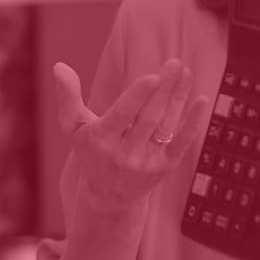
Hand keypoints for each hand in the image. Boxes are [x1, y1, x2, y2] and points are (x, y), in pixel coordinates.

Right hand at [53, 58, 211, 210]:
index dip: (137, 98)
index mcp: (101, 140)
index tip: (152, 77)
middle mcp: (124, 153)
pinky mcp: (164, 167)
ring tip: (184, 72)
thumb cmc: (90, 151)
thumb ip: (67, 97)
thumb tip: (59, 66)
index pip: (122, 117)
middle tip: (175, 64)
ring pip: (165, 126)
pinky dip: (192, 123)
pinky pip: (181, 143)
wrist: (108, 195)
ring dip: (178, 98)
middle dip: (163, 90)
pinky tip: (201, 100)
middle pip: (148, 118)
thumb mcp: (74, 127)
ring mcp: (146, 161)